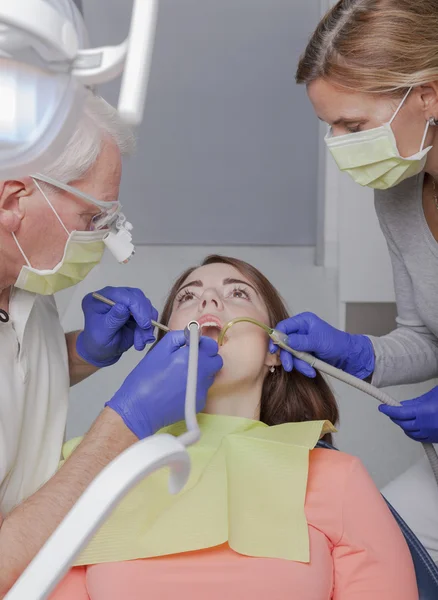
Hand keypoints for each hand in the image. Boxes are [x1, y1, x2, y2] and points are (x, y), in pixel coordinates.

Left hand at [76, 286, 157, 367]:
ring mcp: (126, 302)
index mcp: (101, 298)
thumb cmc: (97, 343)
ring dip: (148, 326)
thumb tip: (124, 306)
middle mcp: (114, 296)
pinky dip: (149, 328)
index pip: (123, 294)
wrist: (102, 351)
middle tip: (146, 337)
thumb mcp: (102, 334)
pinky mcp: (136, 309)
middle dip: (145, 317)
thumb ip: (113, 320)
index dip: (137, 307)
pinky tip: (143, 339)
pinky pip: (149, 314)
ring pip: (146, 306)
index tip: (144, 325)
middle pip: (137, 297)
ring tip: (141, 342)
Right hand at [106, 331, 222, 438]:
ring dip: (201, 372)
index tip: (192, 346)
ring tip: (181, 376)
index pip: (212, 346)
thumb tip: (192, 335)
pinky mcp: (200, 404)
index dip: (202, 344)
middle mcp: (202, 374)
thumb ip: (179, 337)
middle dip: (206, 358)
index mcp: (193, 358)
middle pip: (216, 362)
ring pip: (210, 376)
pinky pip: (203, 390)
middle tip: (189, 360)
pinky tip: (179, 389)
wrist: (139, 409)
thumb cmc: (146, 378)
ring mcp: (203, 391)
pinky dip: (195, 387)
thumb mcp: (159, 349)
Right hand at [269, 312, 374, 378]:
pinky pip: (297, 360)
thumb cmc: (337, 343)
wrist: (348, 356)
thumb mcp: (318, 342)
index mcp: (303, 321)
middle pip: (284, 342)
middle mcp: (300, 330)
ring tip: (309, 370)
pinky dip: (303, 367)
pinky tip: (311, 371)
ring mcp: (302, 342)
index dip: (277, 337)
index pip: (283, 326)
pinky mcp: (304, 352)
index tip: (274, 349)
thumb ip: (301, 341)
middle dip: (288, 356)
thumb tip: (284, 340)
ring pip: (290, 354)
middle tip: (289, 366)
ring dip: (298, 364)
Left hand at [379, 387, 437, 442]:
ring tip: (401, 418)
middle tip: (391, 411)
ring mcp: (431, 434)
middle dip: (395, 417)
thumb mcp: (432, 395)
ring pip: (409, 433)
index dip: (389, 410)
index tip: (382, 407)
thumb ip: (415, 401)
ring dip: (403, 425)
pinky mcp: (435, 439)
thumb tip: (401, 405)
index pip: (400, 413)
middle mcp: (427, 425)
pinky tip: (411, 426)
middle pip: (403, 424)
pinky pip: (419, 438)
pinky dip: (412, 432)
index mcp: (425, 412)